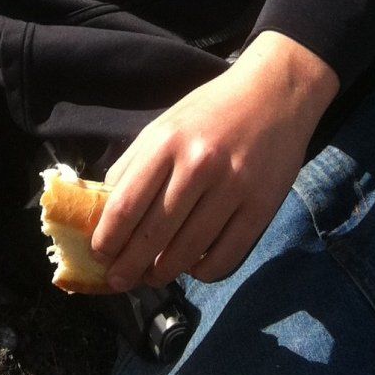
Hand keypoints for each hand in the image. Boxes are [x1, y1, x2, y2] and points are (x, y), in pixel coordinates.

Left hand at [92, 32, 339, 290]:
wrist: (275, 93)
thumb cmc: (211, 111)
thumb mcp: (165, 126)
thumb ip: (134, 165)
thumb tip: (106, 213)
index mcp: (166, 142)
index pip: (125, 205)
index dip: (108, 238)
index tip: (100, 255)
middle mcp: (198, 165)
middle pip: (153, 234)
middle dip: (129, 266)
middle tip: (119, 282)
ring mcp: (233, 187)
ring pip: (188, 250)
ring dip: (164, 272)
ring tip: (153, 278)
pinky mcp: (261, 206)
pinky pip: (226, 254)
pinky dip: (204, 271)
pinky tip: (194, 268)